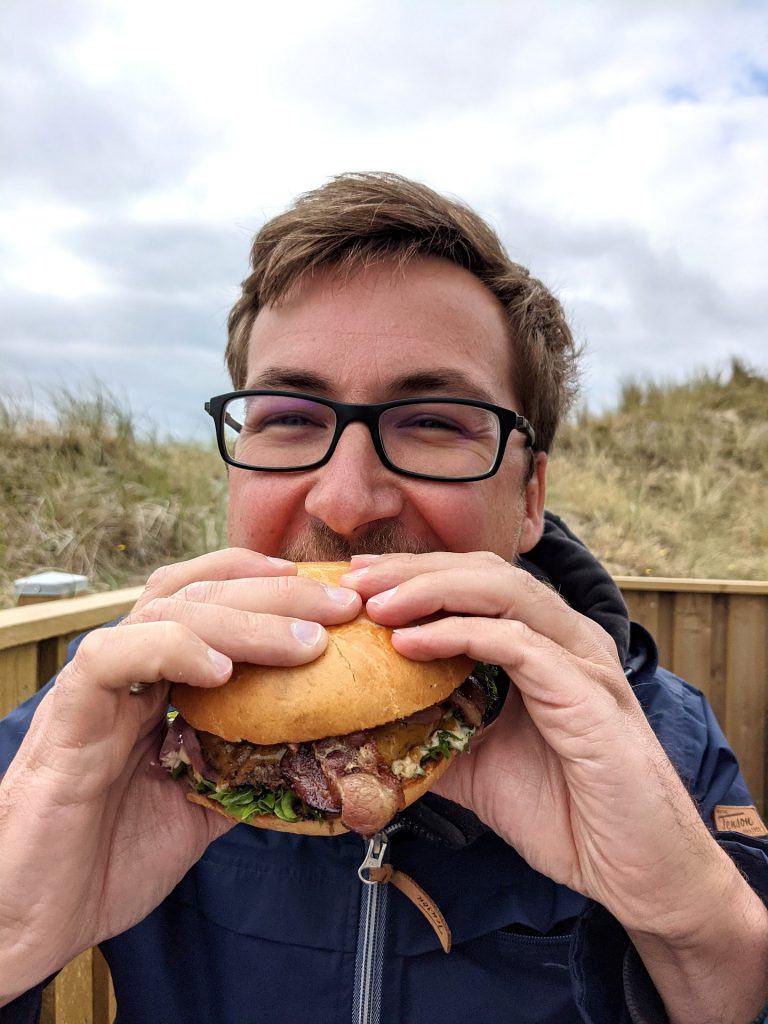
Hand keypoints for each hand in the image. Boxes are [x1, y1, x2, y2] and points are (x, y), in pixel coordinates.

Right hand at [0, 549, 360, 1002]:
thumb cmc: (110, 858)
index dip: (265, 583)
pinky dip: (170, 649)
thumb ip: (244, 771)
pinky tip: (219, 668)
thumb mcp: (200, 807)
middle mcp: (128, 668)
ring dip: (244, 619)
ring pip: (167, 613)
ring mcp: (98, 685)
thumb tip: (315, 759)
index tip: (327, 591)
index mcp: (157, 680)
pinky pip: (114, 657)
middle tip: (341, 606)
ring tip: (305, 640)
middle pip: (202, 594)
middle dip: (277, 593)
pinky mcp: (69, 712)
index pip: (209, 598)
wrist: (35, 915)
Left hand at [342, 552, 731, 933]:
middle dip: (415, 569)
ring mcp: (581, 660)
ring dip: (432, 590)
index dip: (417, 572)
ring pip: (503, 592)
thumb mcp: (478, 766)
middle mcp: (566, 638)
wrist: (634, 871)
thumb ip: (433, 735)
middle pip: (485, 572)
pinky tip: (410, 644)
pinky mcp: (586, 693)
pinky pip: (515, 644)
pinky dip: (458, 635)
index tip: (359, 579)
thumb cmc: (567, 814)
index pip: (476, 582)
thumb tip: (364, 730)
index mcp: (546, 644)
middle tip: (355, 579)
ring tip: (375, 603)